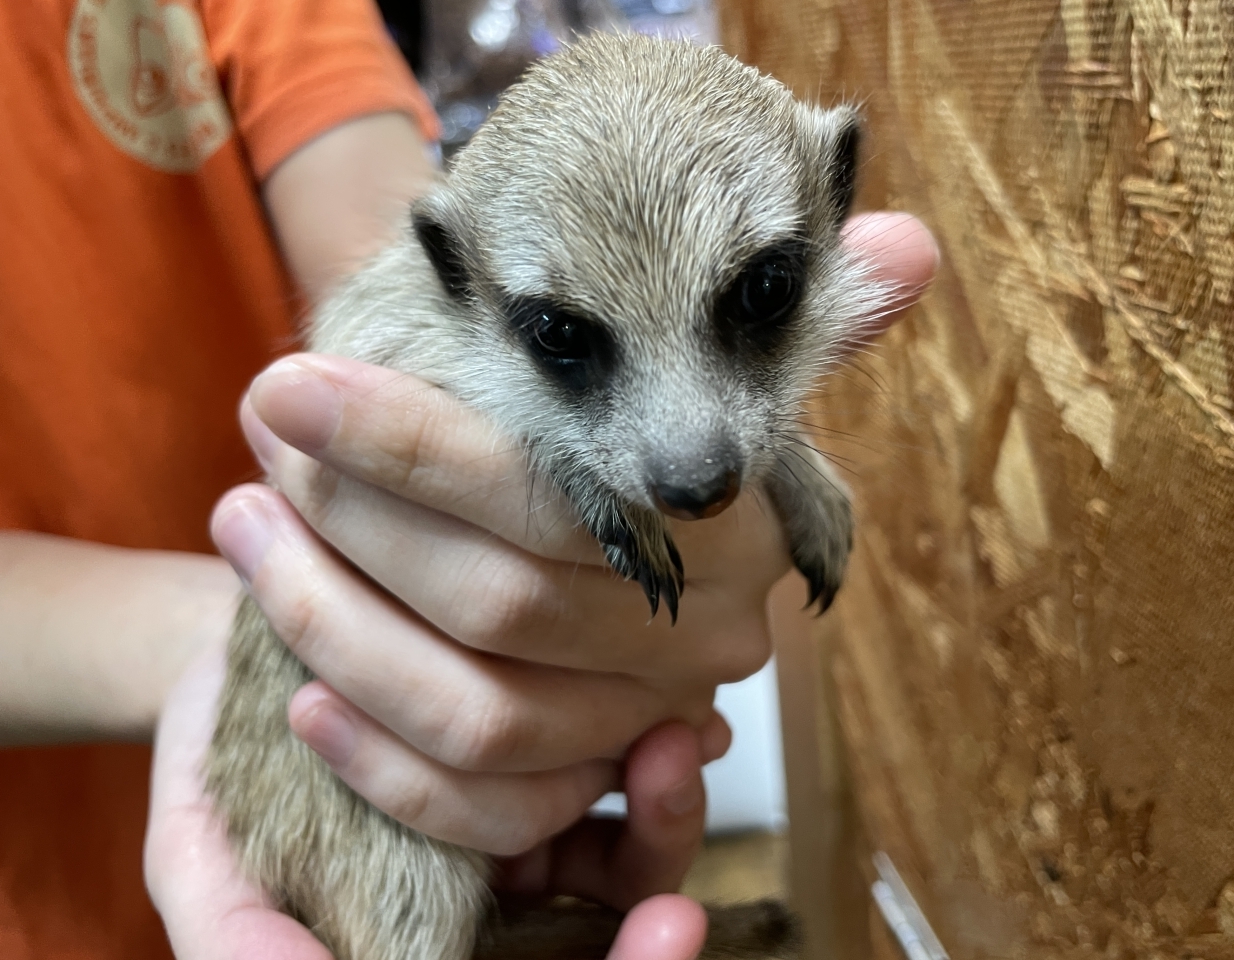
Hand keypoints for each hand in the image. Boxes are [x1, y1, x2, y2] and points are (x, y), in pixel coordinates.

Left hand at [146, 211, 934, 955]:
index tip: (289, 381)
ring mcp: (645, 724)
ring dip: (330, 621)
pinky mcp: (586, 792)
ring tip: (244, 527)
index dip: (412, 444)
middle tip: (259, 445)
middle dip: (349, 521)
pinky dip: (376, 757)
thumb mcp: (727, 378)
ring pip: (475, 712)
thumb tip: (910, 241)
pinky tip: (297, 683)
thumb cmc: (664, 446)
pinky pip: (477, 810)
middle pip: (501, 605)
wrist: (668, 550)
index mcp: (733, 529)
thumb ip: (795, 324)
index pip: (558, 495)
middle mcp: (704, 637)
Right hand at [146, 640, 711, 959]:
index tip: (671, 927)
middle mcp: (495, 887)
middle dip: (657, 862)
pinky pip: (623, 757)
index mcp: (423, 928)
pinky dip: (653, 736)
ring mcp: (531, 811)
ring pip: (634, 845)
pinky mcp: (555, 734)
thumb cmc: (219, 746)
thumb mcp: (200, 845)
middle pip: (614, 914)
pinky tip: (676, 702)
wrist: (251, 625)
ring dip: (667, 804)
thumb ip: (235, 933)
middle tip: (674, 809)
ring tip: (675, 738)